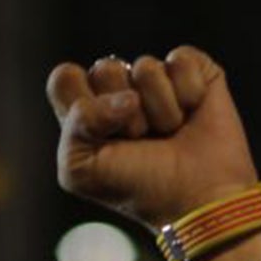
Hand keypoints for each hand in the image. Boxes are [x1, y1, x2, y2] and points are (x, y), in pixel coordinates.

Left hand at [46, 47, 258, 228]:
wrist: (195, 199)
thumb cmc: (138, 189)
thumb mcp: (81, 171)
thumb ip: (76, 124)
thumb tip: (128, 98)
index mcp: (86, 112)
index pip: (64, 78)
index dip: (81, 103)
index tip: (98, 136)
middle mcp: (119, 90)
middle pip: (104, 68)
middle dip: (123, 114)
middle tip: (140, 140)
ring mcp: (156, 79)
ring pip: (146, 68)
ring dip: (159, 111)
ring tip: (169, 134)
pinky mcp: (193, 70)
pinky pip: (180, 60)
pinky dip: (188, 93)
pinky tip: (192, 115)